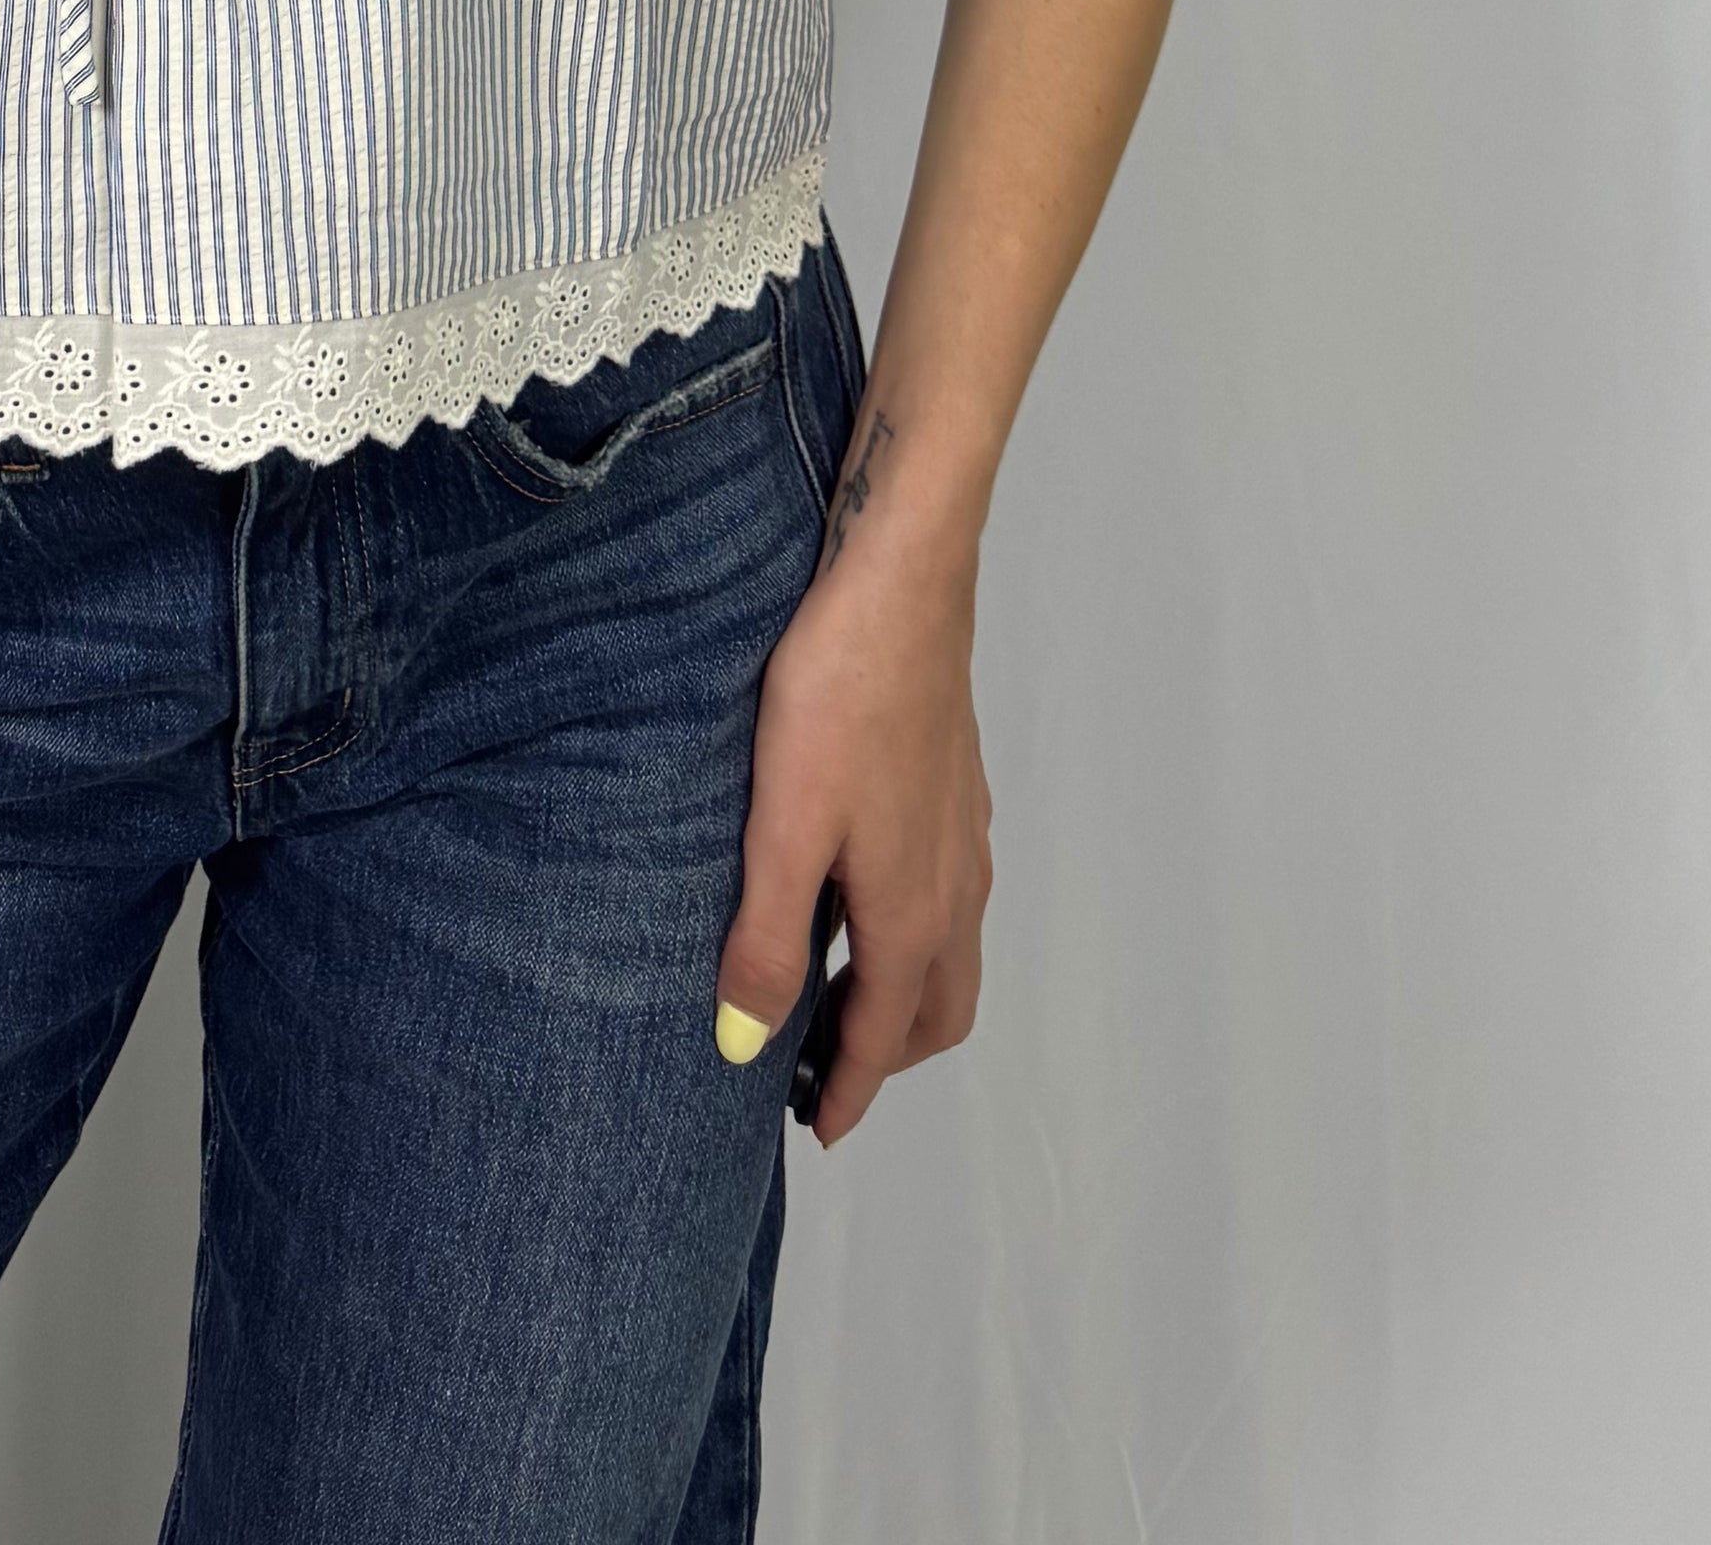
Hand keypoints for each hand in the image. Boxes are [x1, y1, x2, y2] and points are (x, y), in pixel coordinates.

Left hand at [715, 503, 991, 1147]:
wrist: (901, 578)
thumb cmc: (838, 692)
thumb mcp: (784, 824)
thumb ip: (767, 938)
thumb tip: (748, 1047)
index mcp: (910, 911)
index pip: (884, 1037)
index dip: (850, 1093)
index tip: (819, 1133)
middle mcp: (952, 884)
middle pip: (935, 1009)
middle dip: (886, 1055)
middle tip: (819, 1070)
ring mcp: (962, 833)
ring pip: (948, 951)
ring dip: (901, 992)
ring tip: (830, 987)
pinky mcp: (954, 784)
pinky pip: (948, 895)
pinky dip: (912, 931)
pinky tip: (859, 887)